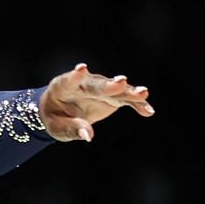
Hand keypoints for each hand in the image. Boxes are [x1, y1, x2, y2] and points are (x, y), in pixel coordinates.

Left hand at [38, 62, 152, 141]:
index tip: (82, 68)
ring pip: (116, 89)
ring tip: (143, 93)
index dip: (75, 75)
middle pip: (97, 84)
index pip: (69, 80)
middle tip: (121, 82)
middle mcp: (84, 83)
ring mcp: (100, 88)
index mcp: (63, 87)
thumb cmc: (56, 118)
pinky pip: (126, 99)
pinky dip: (136, 104)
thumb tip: (88, 135)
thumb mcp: (57, 128)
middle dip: (110, 85)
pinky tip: (148, 111)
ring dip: (129, 91)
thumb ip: (72, 129)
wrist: (62, 111)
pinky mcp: (112, 95)